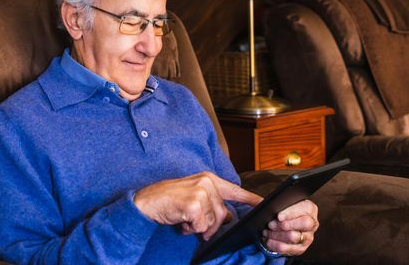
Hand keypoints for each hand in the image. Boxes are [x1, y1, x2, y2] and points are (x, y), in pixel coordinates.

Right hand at [134, 171, 261, 240]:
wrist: (146, 201)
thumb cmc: (168, 200)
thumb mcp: (193, 197)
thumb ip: (212, 203)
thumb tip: (228, 217)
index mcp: (208, 179)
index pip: (234, 190)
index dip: (250, 199)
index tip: (263, 204)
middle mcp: (207, 182)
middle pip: (223, 214)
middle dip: (211, 225)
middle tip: (194, 223)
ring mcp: (201, 192)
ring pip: (213, 222)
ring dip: (199, 227)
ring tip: (185, 219)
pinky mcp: (194, 204)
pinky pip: (201, 226)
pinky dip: (191, 229)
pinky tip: (181, 221)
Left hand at [263, 200, 318, 255]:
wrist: (284, 225)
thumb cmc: (284, 212)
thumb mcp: (283, 204)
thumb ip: (280, 203)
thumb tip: (271, 206)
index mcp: (309, 208)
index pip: (305, 208)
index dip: (291, 212)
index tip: (279, 216)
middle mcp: (312, 223)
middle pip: (304, 223)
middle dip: (285, 224)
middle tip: (271, 224)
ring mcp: (308, 237)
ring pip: (294, 237)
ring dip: (277, 235)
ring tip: (267, 231)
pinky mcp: (301, 248)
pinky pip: (289, 249)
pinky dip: (276, 245)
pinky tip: (269, 241)